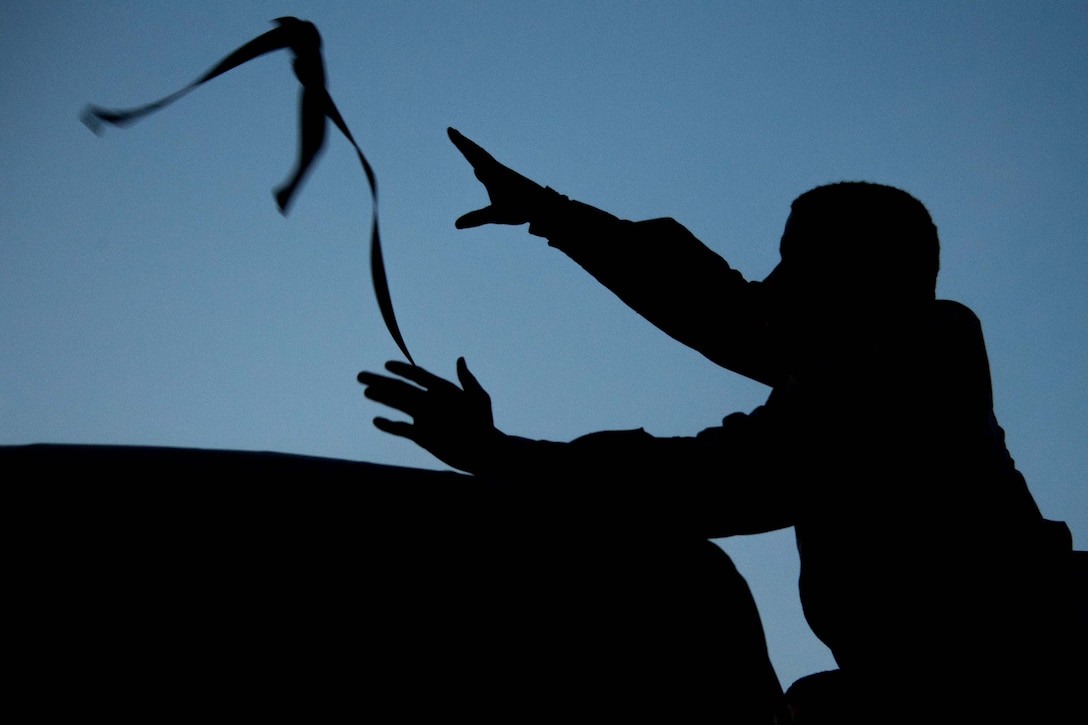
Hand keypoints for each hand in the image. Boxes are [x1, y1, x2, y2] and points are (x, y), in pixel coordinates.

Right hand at [357, 357, 499, 472]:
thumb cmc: (485, 424)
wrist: (484, 452)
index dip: (403, 370)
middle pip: (401, 389)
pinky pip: (402, 430)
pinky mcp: (421, 436)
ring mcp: (423, 418)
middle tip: (361, 376)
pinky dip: (390, 426)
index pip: (419, 376)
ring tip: (366, 392)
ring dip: (382, 398)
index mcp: (442, 390)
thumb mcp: (479, 401)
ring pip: (398, 406)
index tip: (386, 365)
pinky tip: (376, 421)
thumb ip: (468, 382)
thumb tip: (460, 359)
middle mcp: (429, 401)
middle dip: (381, 382)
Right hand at [448, 127, 546, 228]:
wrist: (544, 205)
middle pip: (476, 152)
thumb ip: (477, 218)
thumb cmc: (522, 209)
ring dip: (472, 152)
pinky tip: (479, 172)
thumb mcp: (497, 214)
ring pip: (483, 159)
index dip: (460, 143)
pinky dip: (481, 164)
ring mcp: (502, 174)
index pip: (472, 155)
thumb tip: (456, 224)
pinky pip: (489, 169)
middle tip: (452, 131)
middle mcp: (496, 170)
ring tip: (463, 146)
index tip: (450, 129)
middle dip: (463, 142)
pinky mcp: (507, 181)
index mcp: (492, 173)